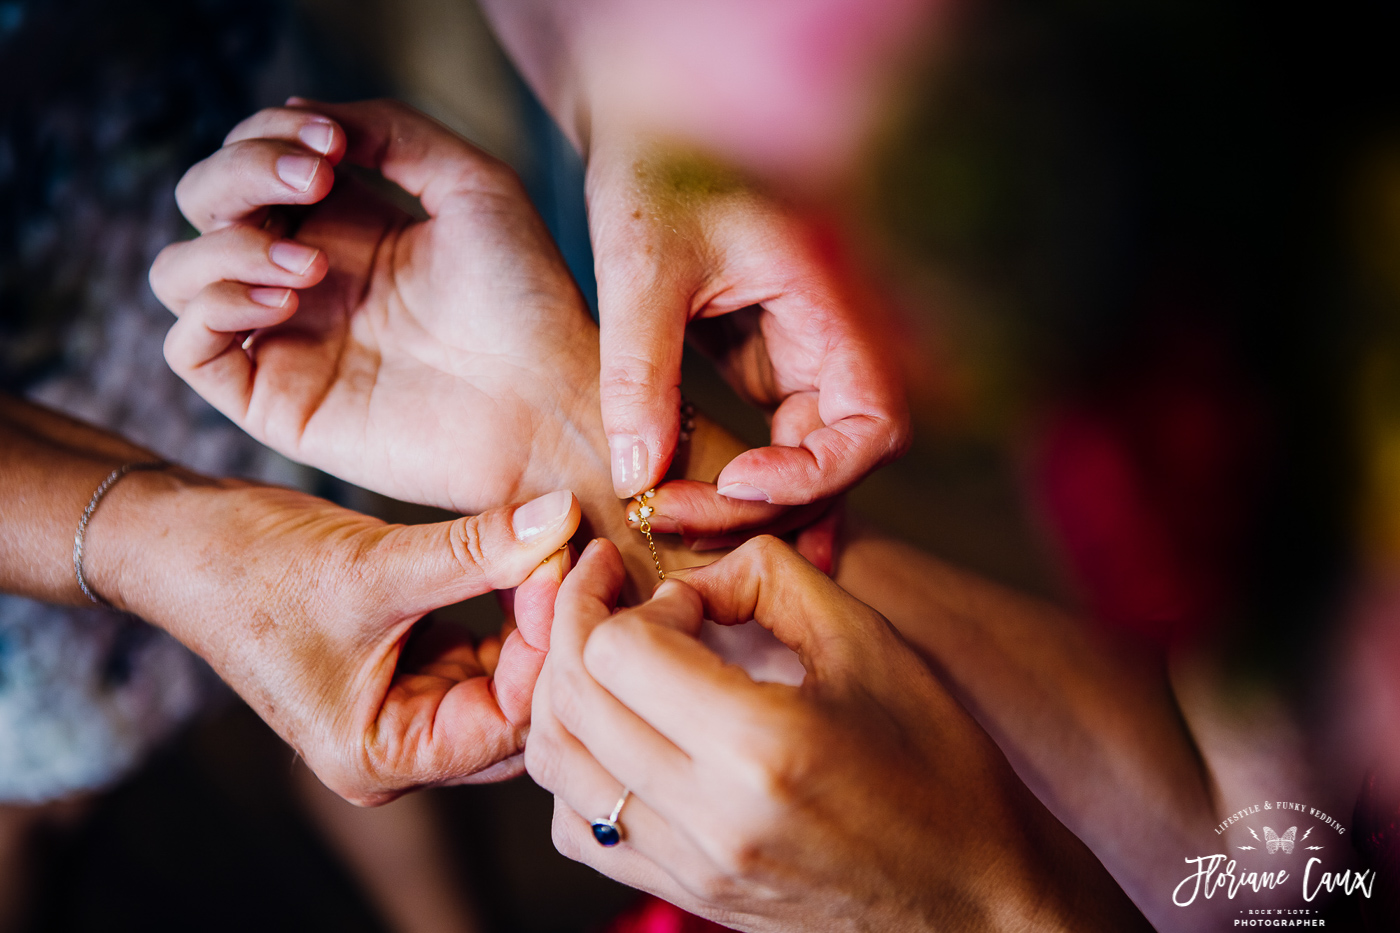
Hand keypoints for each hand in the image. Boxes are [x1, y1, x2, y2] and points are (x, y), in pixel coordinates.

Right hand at [88, 470, 579, 804]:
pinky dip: (514, 606)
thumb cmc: (254, 572)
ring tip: (568, 550)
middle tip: (589, 558)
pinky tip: (537, 557)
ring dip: (539, 617)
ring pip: (513, 678)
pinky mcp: (417, 666)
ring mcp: (412, 709)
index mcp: (382, 757)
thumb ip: (476, 551)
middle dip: (555, 636)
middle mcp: (403, 749)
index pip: (508, 720)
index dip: (549, 642)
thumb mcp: (374, 566)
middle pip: (520, 711)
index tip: (573, 562)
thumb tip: (562, 519)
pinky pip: (490, 649)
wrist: (186, 544)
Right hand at [150, 98, 604, 516]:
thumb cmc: (527, 299)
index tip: (332, 145)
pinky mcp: (277, 402)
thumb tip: (303, 109)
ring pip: (180, 271)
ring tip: (311, 266)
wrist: (547, 402)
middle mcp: (307, 278)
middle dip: (240, 171)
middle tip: (314, 182)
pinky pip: (186, 348)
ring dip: (227, 244)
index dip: (269, 134)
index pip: (255, 159)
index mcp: (347, 225)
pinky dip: (212, 306)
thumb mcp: (474, 184)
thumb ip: (392, 131)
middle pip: (205, 201)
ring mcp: (287, 340)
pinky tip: (283, 299)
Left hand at [526, 536, 1148, 930]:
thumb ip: (771, 577)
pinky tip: (617, 730)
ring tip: (599, 651)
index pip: (618, 651)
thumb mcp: (870, 644)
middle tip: (602, 589)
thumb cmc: (938, 762)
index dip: (628, 600)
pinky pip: (579, 828)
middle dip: (573, 626)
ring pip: (557, 766)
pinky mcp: (687, 894)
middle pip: (572, 701)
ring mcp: (691, 866)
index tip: (672, 592)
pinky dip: (575, 767)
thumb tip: (689, 576)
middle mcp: (711, 817)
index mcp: (763, 746)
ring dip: (561, 692)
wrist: (975, 899)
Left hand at [587, 136, 909, 518]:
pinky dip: (735, 485)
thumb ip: (640, 370)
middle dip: (761, 504)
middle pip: (838, 458)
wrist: (646, 135)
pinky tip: (691, 515)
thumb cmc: (653, 174)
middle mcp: (831, 337)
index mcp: (831, 301)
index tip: (735, 482)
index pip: (874, 421)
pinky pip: (771, 446)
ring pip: (804, 461)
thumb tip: (638, 475)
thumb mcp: (640, 266)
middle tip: (665, 513)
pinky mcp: (766, 367)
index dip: (818, 472)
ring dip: (745, 505)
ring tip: (665, 518)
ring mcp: (801, 357)